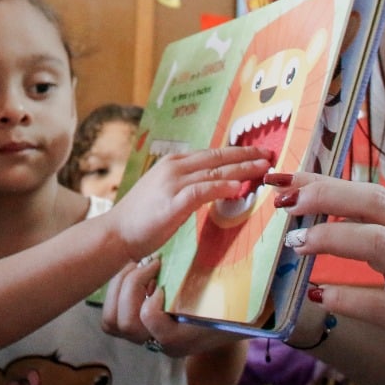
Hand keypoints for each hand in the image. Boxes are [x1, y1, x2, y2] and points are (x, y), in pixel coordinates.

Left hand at [100, 256, 240, 356]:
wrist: (233, 322)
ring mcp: (146, 334)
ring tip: (139, 265)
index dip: (152, 298)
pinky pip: (111, 314)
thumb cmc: (240, 306)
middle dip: (130, 287)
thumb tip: (262, 275)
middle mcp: (160, 341)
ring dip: (119, 288)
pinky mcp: (137, 322)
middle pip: (125, 323)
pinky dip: (116, 290)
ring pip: (112, 321)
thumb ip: (240, 291)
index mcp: (182, 338)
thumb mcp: (242, 300)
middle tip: (150, 264)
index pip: (150, 320)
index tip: (165, 276)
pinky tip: (136, 270)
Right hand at [108, 146, 271, 260]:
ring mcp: (173, 183)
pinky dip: (220, 187)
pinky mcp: (173, 201)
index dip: (235, 153)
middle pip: (217, 158)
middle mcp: (174, 167)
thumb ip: (187, 186)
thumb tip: (212, 186)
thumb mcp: (165, 192)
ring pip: (214, 172)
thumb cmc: (140, 217)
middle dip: (245, 156)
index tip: (255, 153)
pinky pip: (202, 191)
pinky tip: (236, 188)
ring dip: (241, 169)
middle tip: (268, 155)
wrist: (116, 232)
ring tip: (262, 169)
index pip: (211, 154)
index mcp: (173, 163)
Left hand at [268, 172, 384, 384]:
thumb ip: (372, 230)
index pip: (366, 189)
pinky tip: (318, 294)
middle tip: (285, 203)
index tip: (279, 178)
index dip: (320, 181)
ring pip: (380, 243)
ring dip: (333, 238)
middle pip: (375, 202)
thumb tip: (314, 207)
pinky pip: (381, 305)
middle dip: (326, 195)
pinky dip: (346, 297)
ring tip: (297, 244)